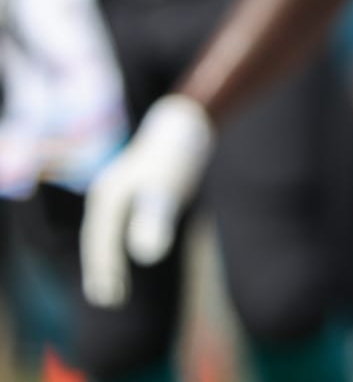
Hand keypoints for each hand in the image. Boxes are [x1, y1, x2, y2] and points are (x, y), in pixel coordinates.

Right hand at [80, 94, 213, 307]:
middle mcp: (107, 192)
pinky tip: (125, 254)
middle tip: (107, 298)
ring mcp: (117, 189)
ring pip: (104, 230)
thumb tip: (147, 256)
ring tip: (110, 287)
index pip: (101, 240)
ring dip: (105, 257)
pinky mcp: (133, 189)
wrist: (185, 124)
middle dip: (100, 266)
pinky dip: (116, 242)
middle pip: (96, 236)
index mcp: (108, 195)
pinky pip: (117, 223)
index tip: (111, 296)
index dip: (106, 268)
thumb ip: (154, 219)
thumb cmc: (175, 157)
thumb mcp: (167, 187)